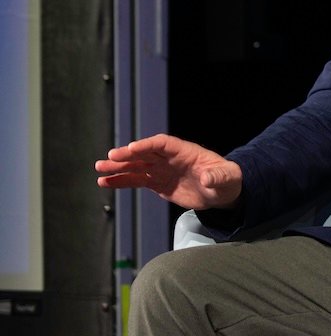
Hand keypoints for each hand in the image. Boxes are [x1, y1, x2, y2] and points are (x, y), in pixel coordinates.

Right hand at [95, 133, 242, 210]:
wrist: (222, 191)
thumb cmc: (227, 180)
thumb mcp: (226, 178)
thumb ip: (217, 177)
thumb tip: (208, 178)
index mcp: (186, 152)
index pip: (163, 144)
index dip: (148, 145)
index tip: (132, 149)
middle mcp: (170, 158)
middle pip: (145, 153)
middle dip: (127, 155)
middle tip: (109, 158)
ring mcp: (162, 169)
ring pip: (137, 165)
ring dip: (118, 167)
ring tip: (99, 169)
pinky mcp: (158, 182)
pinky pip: (136, 179)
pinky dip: (121, 181)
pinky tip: (106, 183)